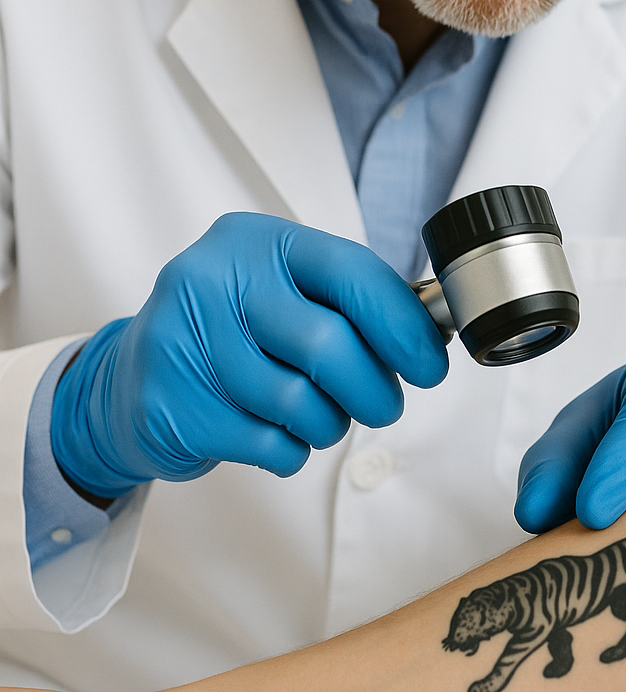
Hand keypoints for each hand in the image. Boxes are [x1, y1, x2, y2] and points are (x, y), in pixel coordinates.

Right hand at [51, 213, 448, 498]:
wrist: (130, 380)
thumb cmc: (232, 332)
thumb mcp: (284, 292)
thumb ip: (348, 304)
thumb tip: (426, 336)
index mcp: (256, 241)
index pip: (349, 271)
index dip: (401, 323)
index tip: (429, 364)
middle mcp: (214, 278)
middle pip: (327, 344)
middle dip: (373, 389)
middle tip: (384, 405)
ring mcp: (184, 340)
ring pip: (298, 402)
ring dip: (328, 423)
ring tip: (320, 416)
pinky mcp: (170, 403)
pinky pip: (266, 443)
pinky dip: (291, 450)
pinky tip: (277, 434)